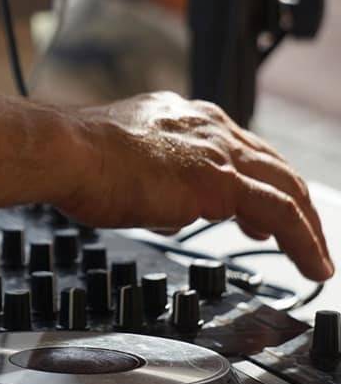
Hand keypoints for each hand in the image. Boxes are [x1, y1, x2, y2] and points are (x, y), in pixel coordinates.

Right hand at [59, 92, 331, 280]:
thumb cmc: (77, 159)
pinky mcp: (220, 182)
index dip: (254, 178)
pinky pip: (282, 214)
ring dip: (307, 226)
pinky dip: (304, 242)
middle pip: (271, 164)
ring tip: (316, 257)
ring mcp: (216, 152)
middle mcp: (206, 126)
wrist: (67, 152)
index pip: (236, 147)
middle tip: (302, 233)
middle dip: (292, 200)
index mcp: (181, 117)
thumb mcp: (123, 167)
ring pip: (286, 187)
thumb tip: (171, 213)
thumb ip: (156, 186)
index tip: (258, 208)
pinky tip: (312, 266)